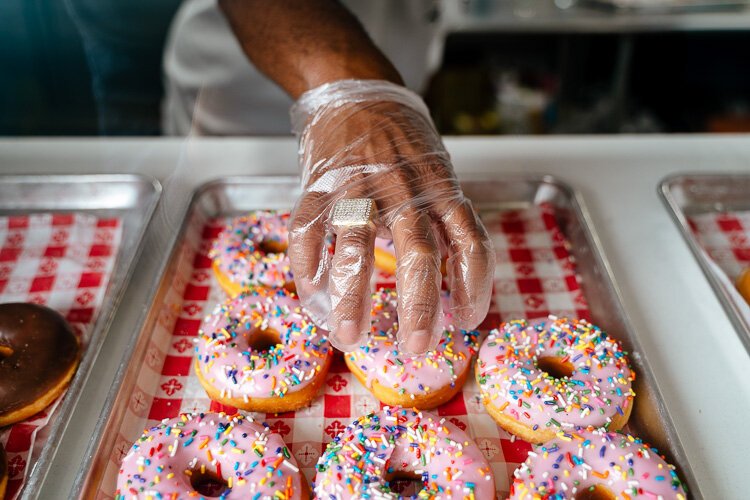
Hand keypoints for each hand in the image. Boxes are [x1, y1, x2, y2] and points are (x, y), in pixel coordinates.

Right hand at [289, 80, 493, 353]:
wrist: (357, 91)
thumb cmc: (403, 144)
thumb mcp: (437, 173)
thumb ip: (443, 220)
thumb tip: (450, 288)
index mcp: (441, 187)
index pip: (470, 241)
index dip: (474, 286)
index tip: (469, 322)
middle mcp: (405, 188)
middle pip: (418, 252)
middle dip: (419, 306)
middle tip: (416, 347)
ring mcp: (359, 184)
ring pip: (357, 244)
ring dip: (352, 296)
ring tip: (347, 336)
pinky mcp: (319, 183)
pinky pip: (309, 228)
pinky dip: (308, 266)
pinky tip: (312, 295)